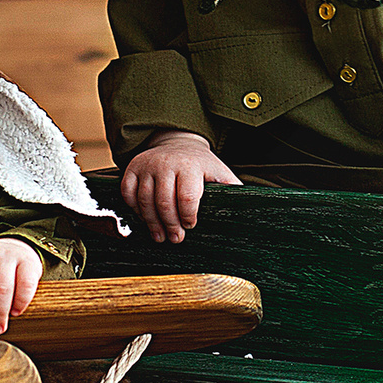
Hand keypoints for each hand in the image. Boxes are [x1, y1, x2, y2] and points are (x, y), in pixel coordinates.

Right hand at [119, 130, 240, 243]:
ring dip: (152, 223)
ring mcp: (147, 165)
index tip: (190, 226)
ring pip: (144, 200)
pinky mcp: (132, 168)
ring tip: (160, 236)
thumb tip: (254, 208)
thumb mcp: (219, 172)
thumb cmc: (202, 165)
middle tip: (175, 239)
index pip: (187, 197)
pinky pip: (127, 193)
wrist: (177, 143)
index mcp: (191, 166)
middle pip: (164, 202)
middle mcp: (167, 163)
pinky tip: (144, 218)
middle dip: (170, 225)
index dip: (188, 216)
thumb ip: (232, 188)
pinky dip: (134, 209)